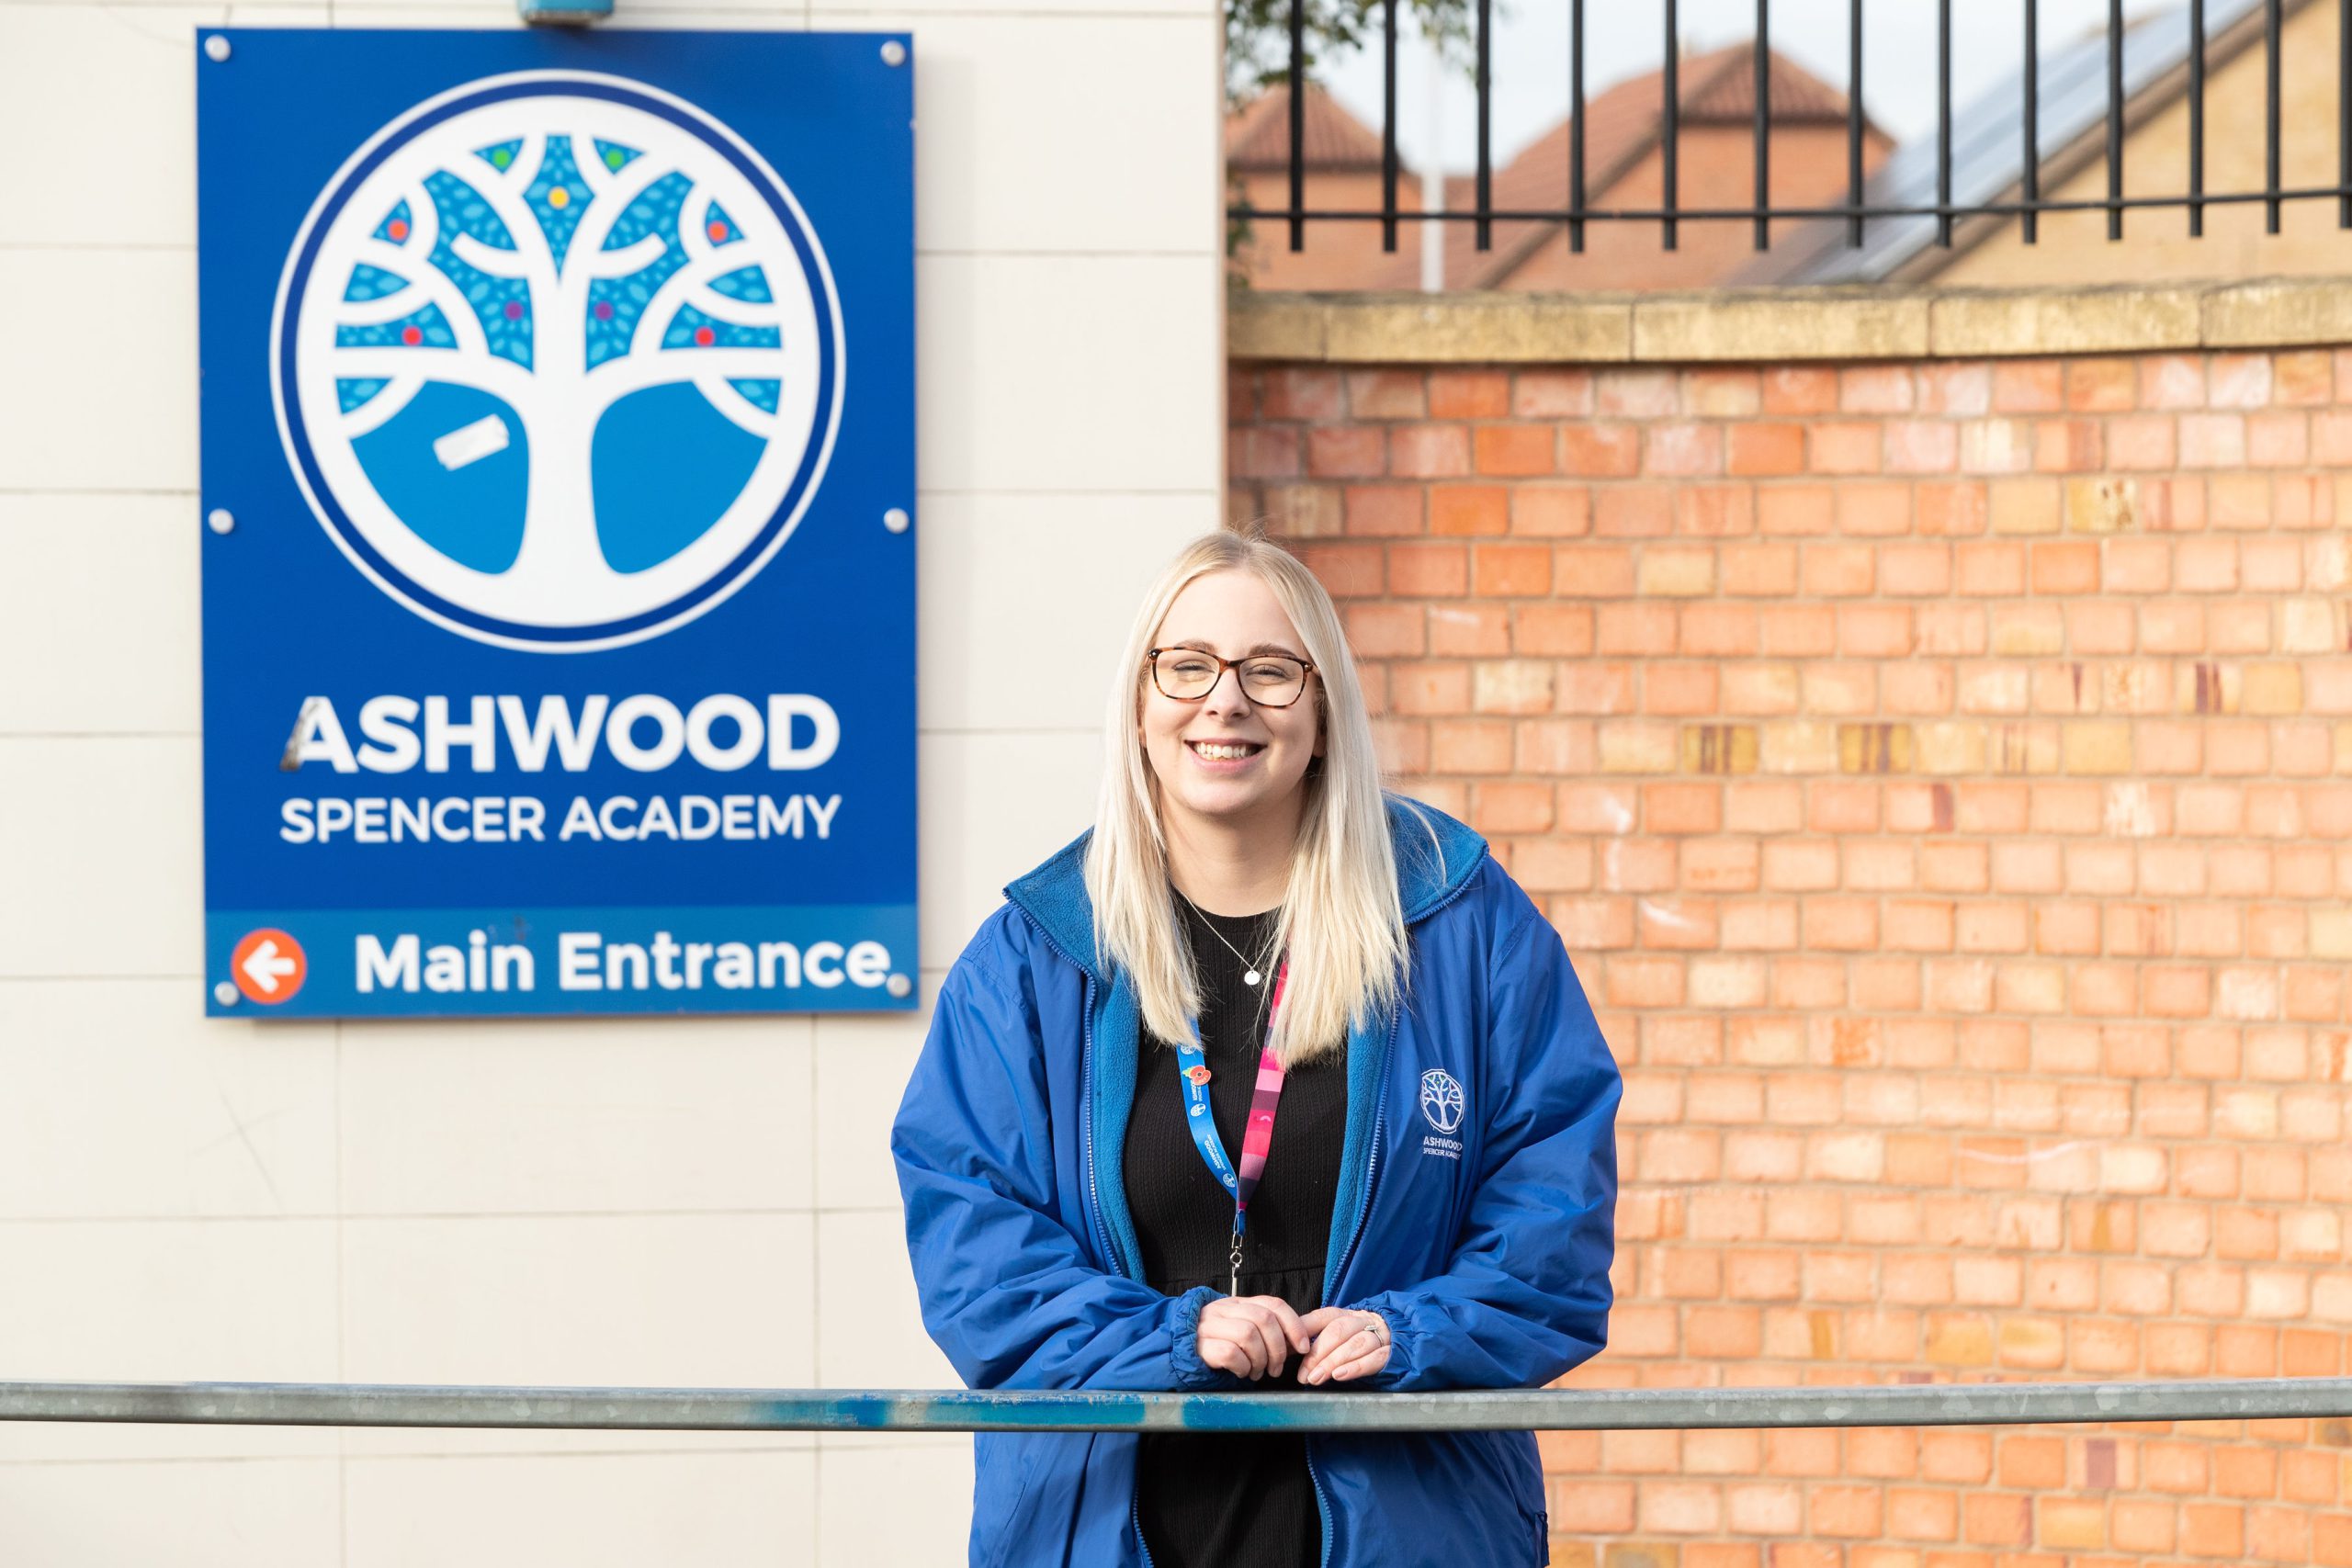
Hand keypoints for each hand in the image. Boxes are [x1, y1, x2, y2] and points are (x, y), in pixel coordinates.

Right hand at [1196, 1295, 1310, 1380]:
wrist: (1177, 1351)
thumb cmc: (1218, 1344)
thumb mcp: (1243, 1331)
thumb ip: (1269, 1331)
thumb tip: (1303, 1338)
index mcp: (1238, 1303)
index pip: (1273, 1304)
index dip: (1293, 1324)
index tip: (1302, 1347)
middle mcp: (1223, 1309)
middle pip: (1263, 1319)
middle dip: (1277, 1348)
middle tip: (1276, 1368)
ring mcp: (1210, 1325)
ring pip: (1248, 1334)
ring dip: (1260, 1359)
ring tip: (1257, 1372)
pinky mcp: (1200, 1345)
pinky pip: (1231, 1353)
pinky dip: (1243, 1366)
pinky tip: (1242, 1372)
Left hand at [1296, 1306, 1391, 1385]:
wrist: (1404, 1342)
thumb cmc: (1360, 1342)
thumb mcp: (1340, 1336)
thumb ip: (1316, 1339)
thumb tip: (1287, 1347)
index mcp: (1346, 1315)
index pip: (1323, 1317)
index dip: (1305, 1330)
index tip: (1290, 1347)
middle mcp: (1362, 1321)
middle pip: (1338, 1331)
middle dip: (1318, 1354)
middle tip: (1304, 1375)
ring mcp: (1379, 1336)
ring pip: (1355, 1344)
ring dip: (1333, 1362)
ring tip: (1317, 1378)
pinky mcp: (1392, 1353)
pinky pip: (1375, 1358)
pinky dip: (1356, 1367)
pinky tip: (1341, 1376)